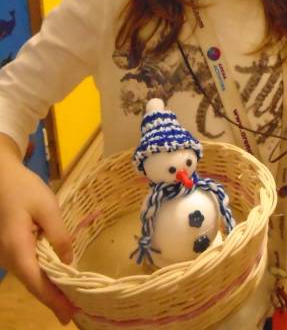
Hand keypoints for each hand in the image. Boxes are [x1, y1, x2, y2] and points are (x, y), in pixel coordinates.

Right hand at [0, 137, 74, 324]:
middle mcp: (8, 257)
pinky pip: (27, 267)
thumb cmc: (25, 189)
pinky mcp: (10, 249)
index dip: (53, 300)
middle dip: (52, 298)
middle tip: (74, 311)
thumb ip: (59, 235)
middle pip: (32, 284)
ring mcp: (6, 254)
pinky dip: (41, 276)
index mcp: (17, 248)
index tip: (68, 316)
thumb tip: (68, 261)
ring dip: (48, 289)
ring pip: (29, 277)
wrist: (2, 177)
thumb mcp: (47, 208)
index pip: (36, 282)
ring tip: (69, 298)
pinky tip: (56, 278)